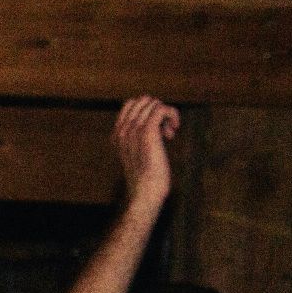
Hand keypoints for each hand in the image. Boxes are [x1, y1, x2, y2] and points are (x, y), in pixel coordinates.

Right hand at [112, 95, 178, 215]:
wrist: (146, 192)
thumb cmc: (147, 178)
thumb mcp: (139, 155)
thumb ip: (140, 138)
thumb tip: (158, 123)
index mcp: (117, 134)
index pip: (130, 105)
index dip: (148, 112)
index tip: (156, 129)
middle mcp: (122, 130)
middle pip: (142, 100)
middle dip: (157, 110)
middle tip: (165, 130)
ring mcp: (133, 130)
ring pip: (153, 103)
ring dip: (166, 115)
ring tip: (169, 133)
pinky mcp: (147, 133)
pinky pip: (161, 109)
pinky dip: (172, 115)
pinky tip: (174, 130)